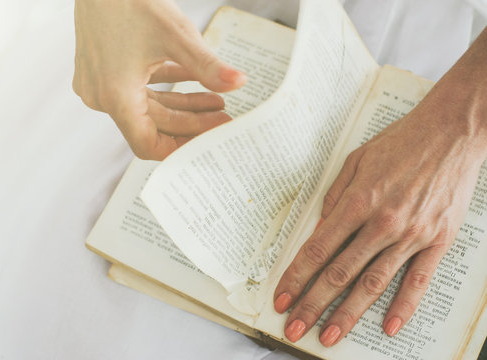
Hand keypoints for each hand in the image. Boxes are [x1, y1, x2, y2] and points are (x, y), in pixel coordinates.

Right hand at [73, 0, 245, 159]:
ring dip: (183, 104)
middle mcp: (102, 95)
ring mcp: (100, 83)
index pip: (147, 144)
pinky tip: (194, 79)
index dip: (179, 148)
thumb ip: (208, 66)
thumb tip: (237, 82)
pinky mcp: (103, 70)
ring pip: (149, 106)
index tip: (207, 142)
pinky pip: (140, 88)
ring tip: (217, 100)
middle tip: (223, 116)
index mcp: (115, 95)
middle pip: (154, 124)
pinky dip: (167, 86)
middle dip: (192, 121)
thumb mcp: (176, 36)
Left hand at [273, 33, 486, 344]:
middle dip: (313, 305)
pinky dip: (403, 307)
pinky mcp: (438, 240)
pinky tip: (388, 327)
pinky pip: (418, 280)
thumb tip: (319, 231)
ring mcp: (412, 235)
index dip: (296, 278)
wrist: (450, 132)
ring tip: (330, 336)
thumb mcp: (355, 161)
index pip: (317, 250)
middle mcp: (382, 223)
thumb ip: (334, 199)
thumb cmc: (400, 143)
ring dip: (349, 313)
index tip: (282, 298)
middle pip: (340, 273)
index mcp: (357, 202)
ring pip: (373, 284)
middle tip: (295, 328)